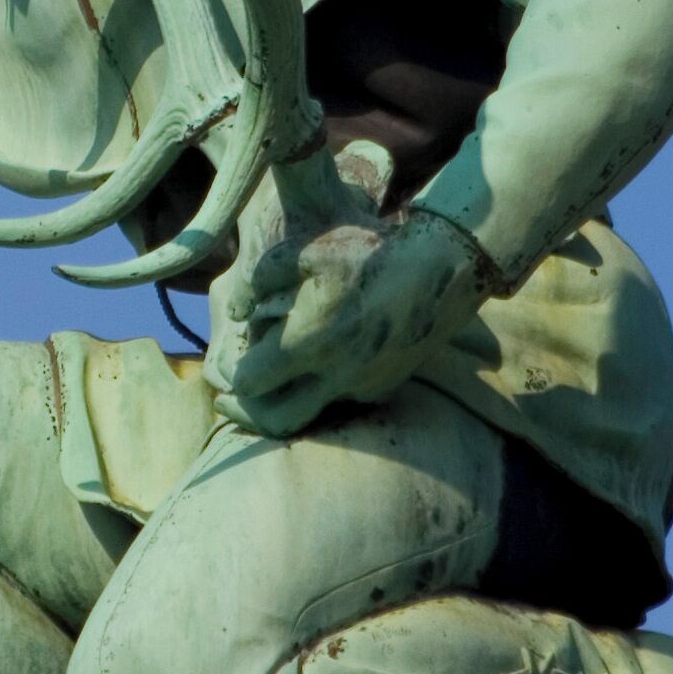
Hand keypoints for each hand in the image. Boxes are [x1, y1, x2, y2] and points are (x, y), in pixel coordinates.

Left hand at [210, 198, 494, 438]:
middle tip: (232, 398)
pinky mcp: (382, 388)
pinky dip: (323, 388)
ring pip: (310, 413)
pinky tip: (322, 360)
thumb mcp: (306, 251)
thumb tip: (235, 311)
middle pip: (275, 422)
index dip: (233, 373)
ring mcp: (362, 386)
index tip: (232, 358)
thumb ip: (259, 279)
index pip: (250, 383)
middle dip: (249, 413)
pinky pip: (342, 399)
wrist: (440, 270)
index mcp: (311, 342)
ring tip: (277, 372)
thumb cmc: (368, 253)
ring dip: (288, 399)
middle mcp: (335, 375)